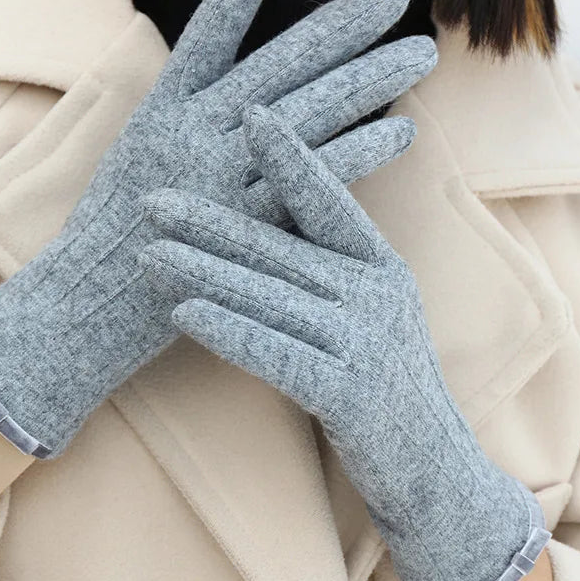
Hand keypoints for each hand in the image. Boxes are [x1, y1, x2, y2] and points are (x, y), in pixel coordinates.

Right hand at [0, 0, 437, 457]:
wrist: (89, 300)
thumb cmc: (110, 227)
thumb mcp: (135, 152)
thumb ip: (179, 112)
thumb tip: (232, 84)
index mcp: (162, 109)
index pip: (208, 30)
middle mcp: (192, 135)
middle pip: (278, 68)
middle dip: (341, 28)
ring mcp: (219, 180)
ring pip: (303, 118)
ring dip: (364, 82)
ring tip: (417, 54)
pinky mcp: (242, 229)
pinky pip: (307, 185)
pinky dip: (354, 154)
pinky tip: (398, 130)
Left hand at [138, 105, 550, 580]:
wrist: (431, 467)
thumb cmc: (386, 385)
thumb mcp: (372, 316)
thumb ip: (332, 274)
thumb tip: (264, 237)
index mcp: (384, 268)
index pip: (332, 203)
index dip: (293, 158)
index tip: (252, 114)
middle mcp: (378, 295)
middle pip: (280, 250)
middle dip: (210, 222)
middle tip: (152, 200)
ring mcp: (365, 343)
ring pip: (267, 296)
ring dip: (201, 272)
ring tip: (148, 251)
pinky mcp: (346, 392)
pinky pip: (273, 352)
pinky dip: (226, 330)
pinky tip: (183, 312)